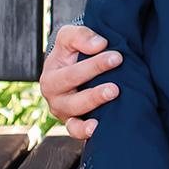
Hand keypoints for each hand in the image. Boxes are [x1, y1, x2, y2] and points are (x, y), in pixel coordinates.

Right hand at [40, 23, 120, 138]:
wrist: (73, 66)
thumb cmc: (71, 51)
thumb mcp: (69, 36)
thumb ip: (80, 36)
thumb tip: (99, 44)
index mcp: (51, 77)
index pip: (72, 73)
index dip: (94, 65)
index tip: (117, 56)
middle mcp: (55, 97)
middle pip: (74, 98)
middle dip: (95, 92)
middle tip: (116, 88)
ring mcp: (64, 112)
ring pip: (75, 116)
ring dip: (94, 106)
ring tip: (112, 97)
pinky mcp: (73, 123)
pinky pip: (76, 131)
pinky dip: (84, 132)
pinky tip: (97, 128)